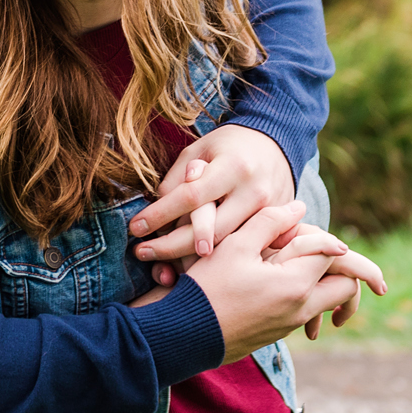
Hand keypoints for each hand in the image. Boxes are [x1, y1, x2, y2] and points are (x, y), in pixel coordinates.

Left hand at [129, 125, 291, 264]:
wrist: (276, 145)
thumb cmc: (229, 147)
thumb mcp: (199, 150)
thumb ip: (177, 179)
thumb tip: (157, 212)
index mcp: (233, 167)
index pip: (191, 197)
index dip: (160, 215)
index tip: (135, 227)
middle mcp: (254, 193)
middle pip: (209, 232)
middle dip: (171, 247)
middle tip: (142, 252)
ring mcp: (268, 214)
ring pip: (225, 247)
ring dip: (189, 260)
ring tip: (160, 265)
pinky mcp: (275, 229)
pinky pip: (240, 250)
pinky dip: (213, 261)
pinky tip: (189, 267)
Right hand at [183, 204, 387, 362]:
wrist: (184, 334)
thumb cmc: (207, 287)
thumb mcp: (235, 245)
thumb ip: (270, 221)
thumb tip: (299, 208)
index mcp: (296, 284)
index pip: (332, 253)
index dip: (321, 234)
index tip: (304, 226)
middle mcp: (301, 309)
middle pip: (345, 288)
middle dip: (345, 269)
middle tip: (340, 257)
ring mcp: (290, 325)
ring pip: (328, 303)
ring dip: (324, 282)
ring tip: (304, 264)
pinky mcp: (277, 334)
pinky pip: (307, 314)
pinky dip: (305, 296)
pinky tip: (277, 281)